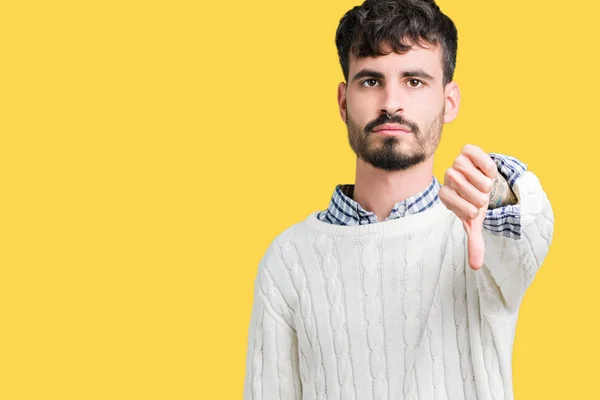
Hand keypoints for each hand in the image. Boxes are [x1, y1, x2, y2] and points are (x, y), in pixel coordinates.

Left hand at [439, 144, 497, 269]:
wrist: (481, 180)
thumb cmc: (475, 202)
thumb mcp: (474, 221)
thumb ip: (474, 242)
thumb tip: (476, 267)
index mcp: (445, 196)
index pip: (460, 206)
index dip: (472, 210)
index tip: (474, 209)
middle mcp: (447, 178)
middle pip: (467, 189)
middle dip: (480, 196)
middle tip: (481, 195)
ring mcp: (456, 163)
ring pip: (472, 173)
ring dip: (484, 181)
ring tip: (483, 183)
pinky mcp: (466, 151)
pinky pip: (474, 154)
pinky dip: (485, 163)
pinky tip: (486, 170)